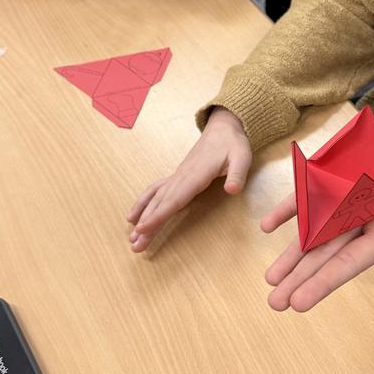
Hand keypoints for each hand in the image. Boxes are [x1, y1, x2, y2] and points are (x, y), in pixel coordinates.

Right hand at [128, 108, 251, 252]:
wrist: (223, 128)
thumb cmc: (233, 144)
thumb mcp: (242, 157)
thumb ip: (237, 174)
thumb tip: (232, 190)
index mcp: (196, 176)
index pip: (174, 199)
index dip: (158, 215)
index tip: (143, 229)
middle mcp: (181, 177)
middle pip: (160, 204)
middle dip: (146, 225)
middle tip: (134, 245)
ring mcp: (177, 176)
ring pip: (155, 199)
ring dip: (142, 217)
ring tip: (131, 238)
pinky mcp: (176, 177)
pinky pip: (155, 191)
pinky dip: (143, 204)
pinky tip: (133, 216)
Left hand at [261, 131, 373, 311]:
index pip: (349, 263)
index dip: (323, 282)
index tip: (298, 304)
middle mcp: (361, 222)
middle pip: (324, 253)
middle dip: (300, 277)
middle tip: (274, 303)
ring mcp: (348, 200)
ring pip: (313, 230)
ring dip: (291, 253)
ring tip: (271, 279)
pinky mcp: (341, 175)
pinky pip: (310, 192)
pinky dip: (290, 207)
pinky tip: (268, 226)